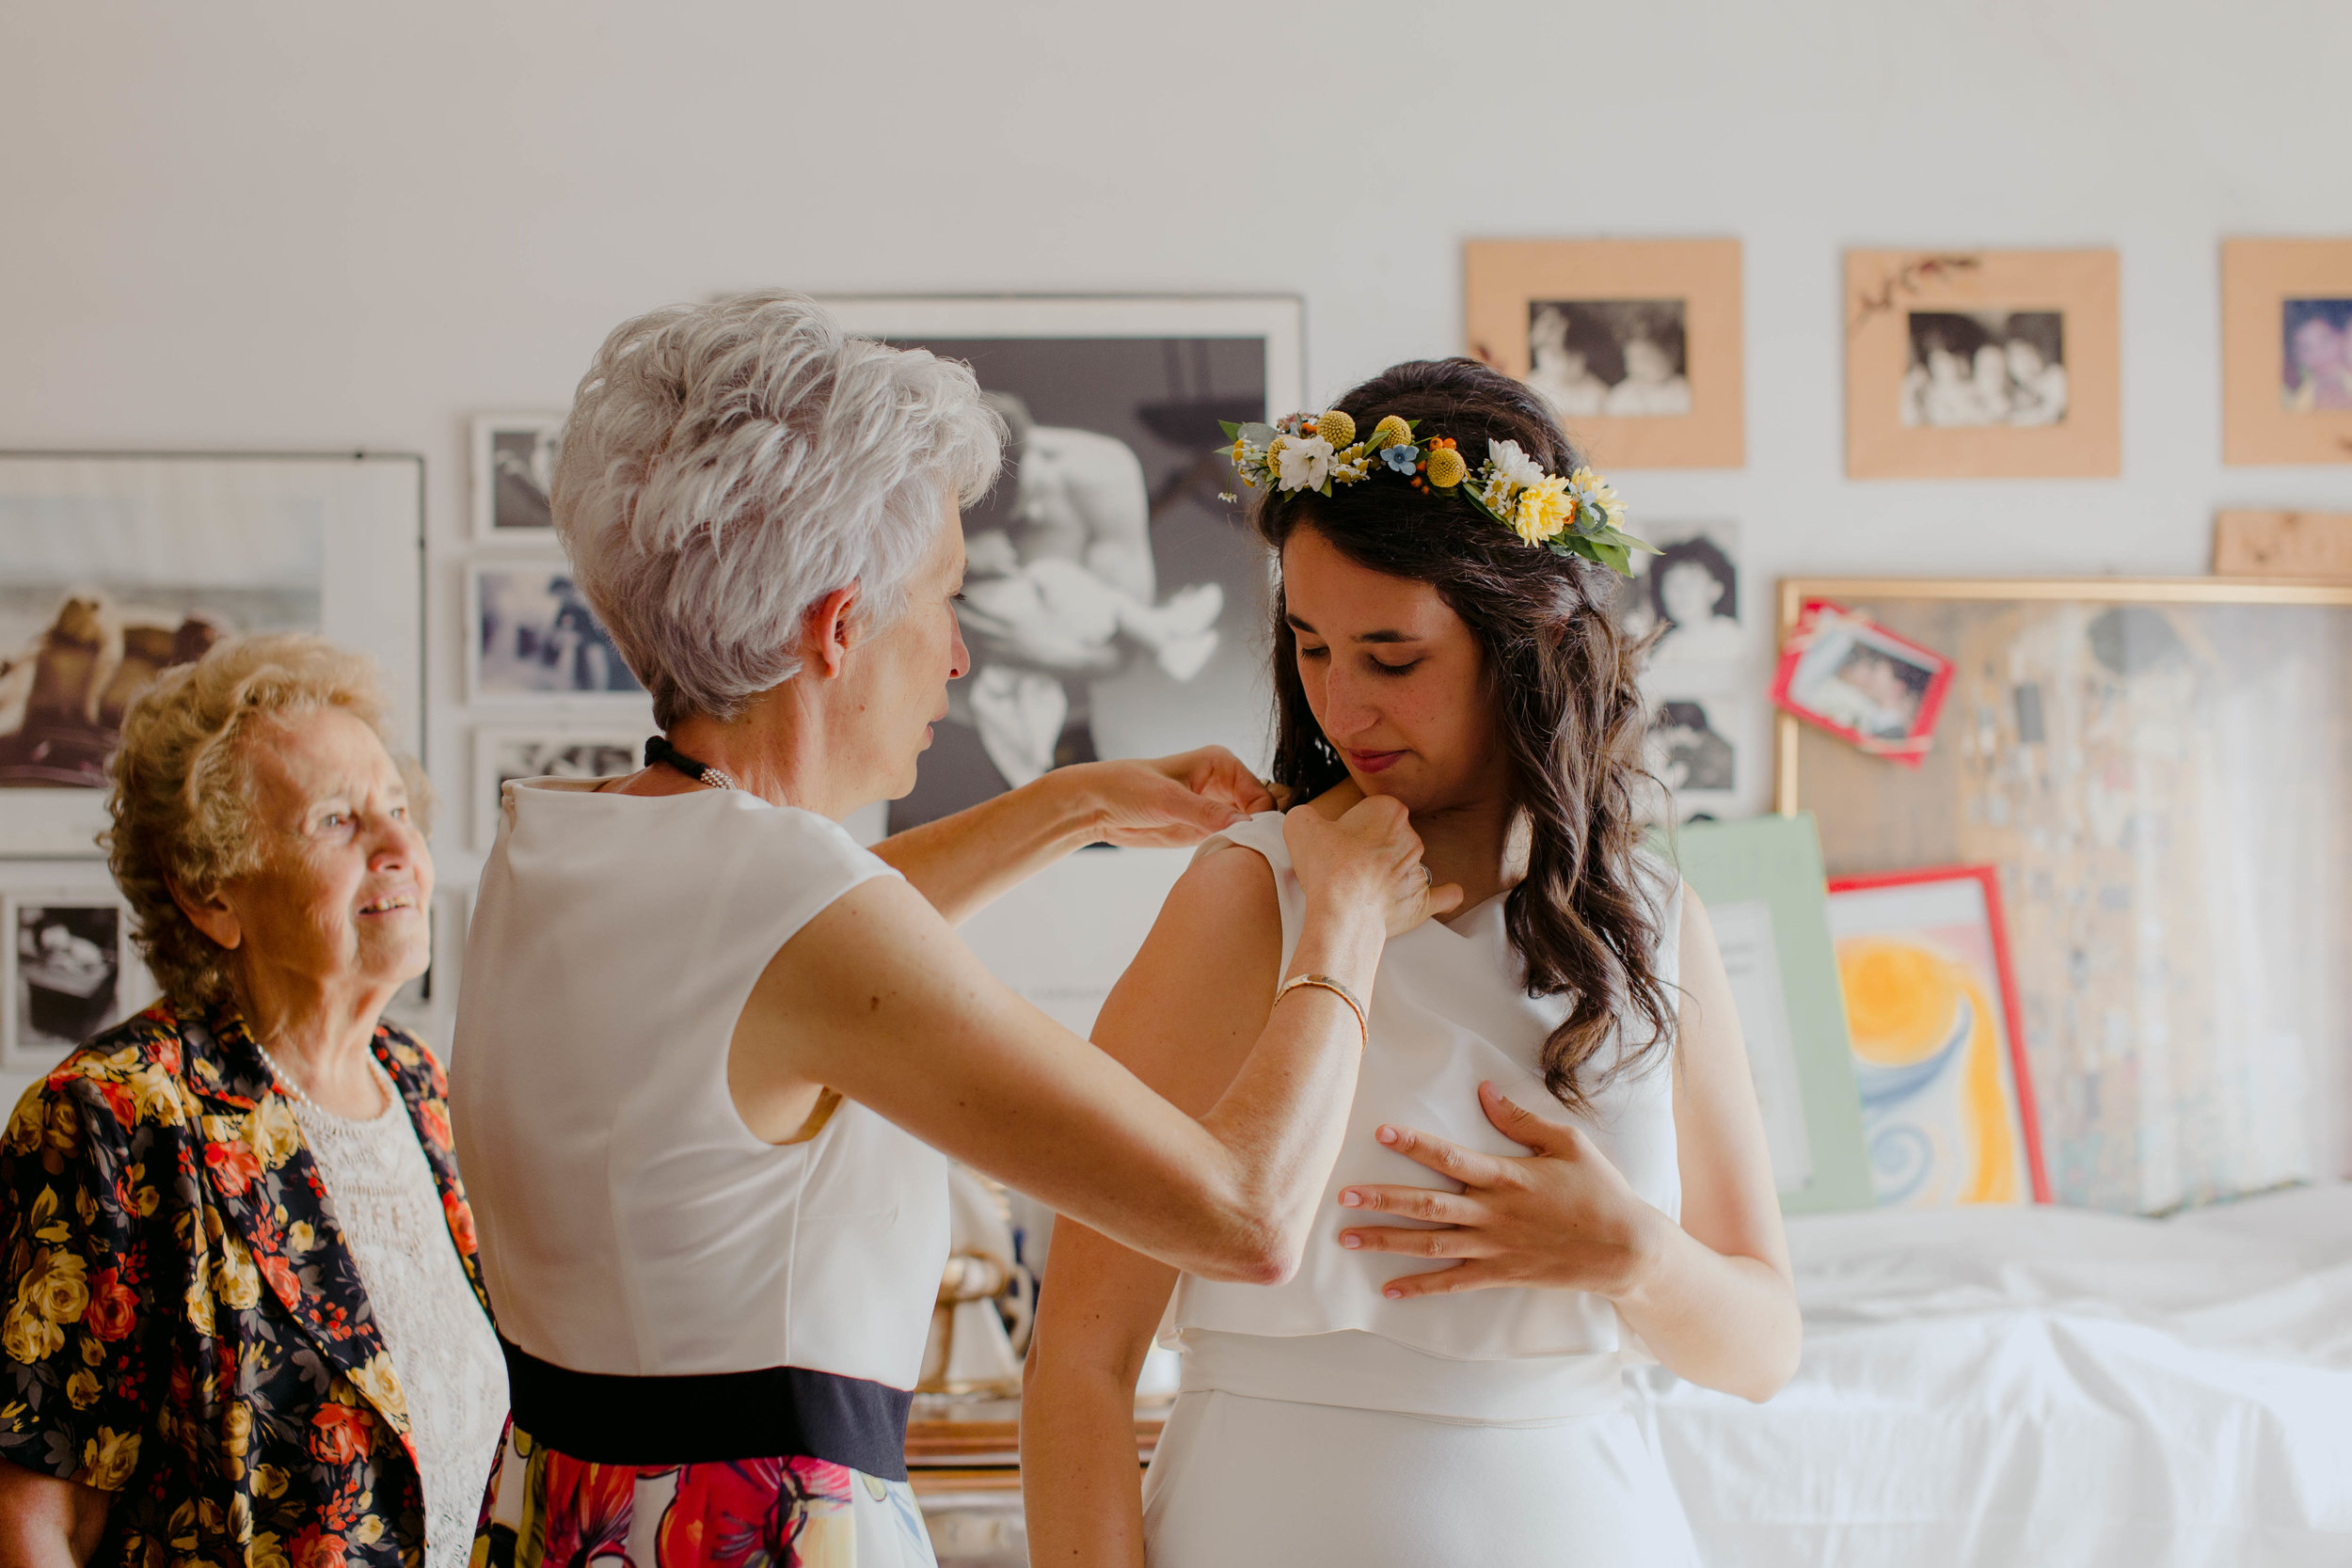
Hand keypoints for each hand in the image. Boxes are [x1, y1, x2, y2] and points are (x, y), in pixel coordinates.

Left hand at [1067, 747, 1276, 848]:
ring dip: (1249, 849)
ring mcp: (1216, 810)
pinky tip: (1232, 868)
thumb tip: (1245, 825)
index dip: (1264, 820)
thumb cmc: (1128, 788)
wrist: (1097, 806)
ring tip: (1246, 866)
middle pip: (1260, 814)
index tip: (1260, 844)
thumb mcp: (1167, 799)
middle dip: (1260, 836)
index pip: (1261, 794)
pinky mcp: (1205, 831)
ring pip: (1249, 832)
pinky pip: (1231, 845)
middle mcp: (1224, 785)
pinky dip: (1234, 856)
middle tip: (1259, 860)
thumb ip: (1206, 813)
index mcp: (1222, 764)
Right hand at [1283, 794, 1462, 938]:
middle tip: (1346, 864)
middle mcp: (1410, 837)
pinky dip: (1444, 895)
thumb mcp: (1300, 825)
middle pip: (1391, 837)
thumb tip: (1308, 822)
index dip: (1354, 825)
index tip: (1340, 839)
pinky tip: (1449, 895)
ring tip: (1363, 887)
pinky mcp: (1421, 901)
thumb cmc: (1327, 866)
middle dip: (1372, 848)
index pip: (1374, 810)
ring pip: (1408, 865)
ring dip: (1392, 872)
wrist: (1343, 910)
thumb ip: (1306, 816)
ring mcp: (1418, 870)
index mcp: (1388, 810)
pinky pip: (1441, 895)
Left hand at [1335, 1081, 1665, 1299]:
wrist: (1626, 1251)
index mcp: (1508, 1177)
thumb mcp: (1568, 1144)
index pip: (1451, 1157)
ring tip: (1347, 1238)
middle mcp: (1494, 1214)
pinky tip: (1388, 1289)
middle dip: (1382, 1200)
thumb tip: (1484, 1091)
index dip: (1414, 1145)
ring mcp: (1495, 1248)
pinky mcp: (1501, 1274)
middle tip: (1342, 1196)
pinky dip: (1420, 1287)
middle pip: (1428, 1206)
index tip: (1380, 1133)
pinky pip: (1453, 1283)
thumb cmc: (1600, 1191)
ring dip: (1387, 1241)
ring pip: (1430, 1246)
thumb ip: (1521, 1120)